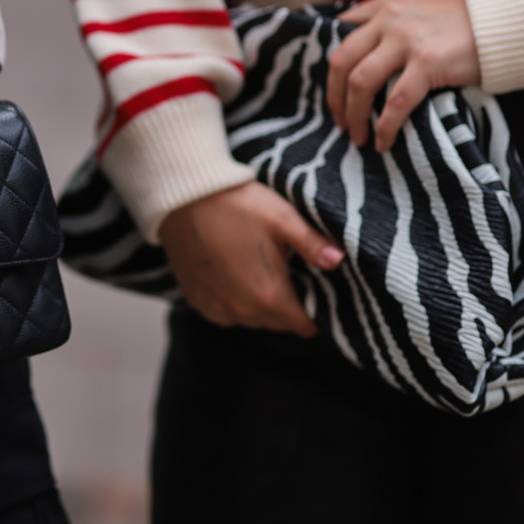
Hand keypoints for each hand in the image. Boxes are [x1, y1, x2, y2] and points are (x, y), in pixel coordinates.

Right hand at [158, 183, 344, 338]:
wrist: (183, 198)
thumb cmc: (237, 204)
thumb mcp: (283, 218)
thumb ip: (314, 244)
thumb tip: (339, 261)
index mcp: (270, 295)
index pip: (304, 326)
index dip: (315, 314)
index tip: (316, 293)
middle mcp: (243, 311)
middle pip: (278, 324)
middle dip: (289, 307)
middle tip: (291, 277)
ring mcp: (217, 308)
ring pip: (252, 320)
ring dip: (261, 305)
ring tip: (262, 273)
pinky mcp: (198, 301)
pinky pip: (226, 314)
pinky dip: (235, 302)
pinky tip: (235, 276)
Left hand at [326, 0, 481, 150]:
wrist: (507, 20)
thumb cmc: (465, 21)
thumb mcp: (420, 9)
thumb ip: (392, 24)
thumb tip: (367, 59)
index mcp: (384, 5)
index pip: (339, 33)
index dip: (329, 68)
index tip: (331, 91)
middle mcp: (389, 18)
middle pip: (341, 62)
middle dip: (334, 97)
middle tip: (339, 121)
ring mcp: (406, 40)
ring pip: (360, 84)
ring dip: (354, 115)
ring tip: (358, 136)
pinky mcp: (427, 63)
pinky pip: (395, 102)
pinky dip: (385, 127)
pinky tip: (384, 141)